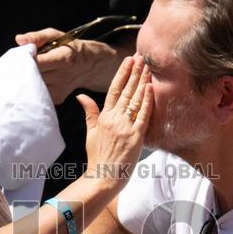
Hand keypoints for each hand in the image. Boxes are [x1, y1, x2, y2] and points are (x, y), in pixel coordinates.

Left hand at [16, 28, 124, 103]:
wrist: (87, 66)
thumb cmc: (68, 48)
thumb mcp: (55, 36)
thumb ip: (37, 37)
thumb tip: (19, 39)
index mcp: (63, 59)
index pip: (37, 63)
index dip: (24, 60)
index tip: (18, 57)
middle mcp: (62, 76)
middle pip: (33, 77)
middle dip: (22, 71)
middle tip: (17, 65)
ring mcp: (60, 90)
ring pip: (34, 87)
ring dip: (26, 80)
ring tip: (26, 72)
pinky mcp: (57, 98)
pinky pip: (38, 94)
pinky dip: (33, 88)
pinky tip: (33, 81)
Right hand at [80, 56, 151, 190]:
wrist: (103, 177)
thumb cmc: (98, 157)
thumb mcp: (91, 132)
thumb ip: (90, 112)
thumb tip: (81, 96)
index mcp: (104, 117)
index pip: (113, 89)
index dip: (122, 73)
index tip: (129, 60)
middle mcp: (114, 119)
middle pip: (126, 90)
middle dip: (134, 72)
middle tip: (141, 56)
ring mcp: (125, 127)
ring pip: (134, 99)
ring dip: (142, 81)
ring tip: (148, 66)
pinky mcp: (136, 137)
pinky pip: (143, 115)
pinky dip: (146, 101)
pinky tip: (151, 87)